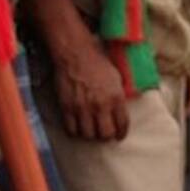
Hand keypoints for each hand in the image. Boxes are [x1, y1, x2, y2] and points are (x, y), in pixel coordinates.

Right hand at [52, 23, 129, 140]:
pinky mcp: (67, 108)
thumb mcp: (116, 77)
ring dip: (90, 135)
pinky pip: (71, 130)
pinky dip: (75, 132)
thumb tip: (120, 109)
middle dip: (106, 136)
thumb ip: (119, 95)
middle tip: (104, 133)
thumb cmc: (97, 62)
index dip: (121, 133)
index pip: (122, 124)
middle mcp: (100, 105)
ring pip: (88, 135)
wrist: (76, 54)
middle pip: (105, 134)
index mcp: (116, 97)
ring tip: (90, 131)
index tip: (119, 136)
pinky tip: (77, 128)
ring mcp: (83, 108)